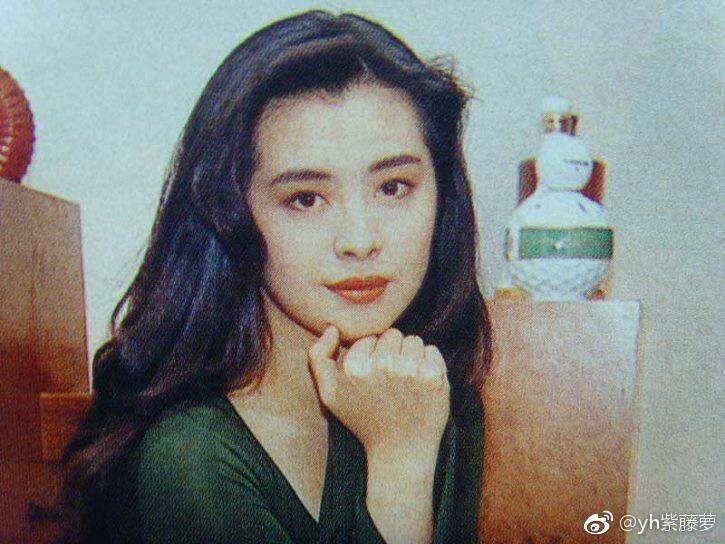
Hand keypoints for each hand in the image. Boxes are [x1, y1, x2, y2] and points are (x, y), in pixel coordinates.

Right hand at [308, 326, 449, 461]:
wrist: (400, 453)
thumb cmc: (364, 422)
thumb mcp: (330, 394)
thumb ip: (318, 358)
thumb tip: (332, 328)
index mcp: (355, 367)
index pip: (369, 340)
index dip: (372, 358)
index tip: (374, 380)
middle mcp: (382, 365)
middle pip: (392, 335)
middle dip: (392, 353)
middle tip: (391, 382)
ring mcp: (410, 370)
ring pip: (413, 341)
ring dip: (411, 357)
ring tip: (406, 384)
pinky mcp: (433, 376)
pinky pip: (432, 351)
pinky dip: (429, 364)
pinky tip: (422, 385)